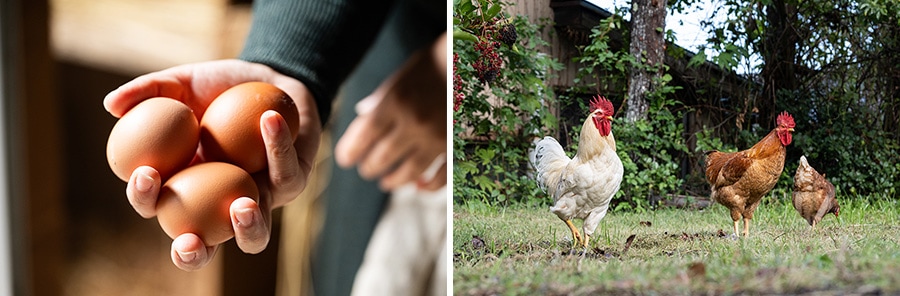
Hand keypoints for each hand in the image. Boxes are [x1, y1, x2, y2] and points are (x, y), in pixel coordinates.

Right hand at [104, 59, 320, 269]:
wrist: (272, 77)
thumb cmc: (219, 87)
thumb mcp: (182, 83)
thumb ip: (148, 90)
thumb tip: (111, 104)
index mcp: (183, 185)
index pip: (155, 204)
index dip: (145, 199)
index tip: (147, 176)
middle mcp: (217, 203)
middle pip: (202, 245)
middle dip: (192, 254)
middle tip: (189, 241)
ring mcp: (257, 199)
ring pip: (254, 237)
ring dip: (248, 230)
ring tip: (240, 207)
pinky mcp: (292, 182)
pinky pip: (285, 174)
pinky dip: (276, 147)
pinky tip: (269, 119)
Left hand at [335, 33, 446, 190]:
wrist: (474, 62)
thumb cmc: (434, 64)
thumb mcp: (403, 75)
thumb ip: (382, 97)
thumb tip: (363, 114)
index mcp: (396, 101)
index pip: (364, 135)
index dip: (350, 151)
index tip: (345, 159)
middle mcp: (414, 123)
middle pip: (383, 156)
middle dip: (370, 167)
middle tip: (365, 170)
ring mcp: (437, 137)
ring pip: (410, 171)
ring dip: (394, 180)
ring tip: (386, 182)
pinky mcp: (457, 146)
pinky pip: (442, 176)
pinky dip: (429, 185)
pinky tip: (419, 187)